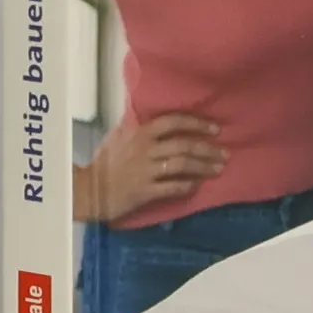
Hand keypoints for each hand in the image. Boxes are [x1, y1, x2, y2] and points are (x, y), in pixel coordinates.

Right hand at [83, 112, 225, 220]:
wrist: (88, 189)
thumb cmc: (105, 162)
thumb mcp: (120, 137)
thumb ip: (141, 128)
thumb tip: (164, 121)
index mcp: (140, 133)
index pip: (173, 122)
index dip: (197, 123)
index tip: (215, 128)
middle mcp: (145, 150)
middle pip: (184, 145)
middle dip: (208, 149)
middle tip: (224, 153)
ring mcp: (146, 171)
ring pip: (183, 165)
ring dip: (204, 167)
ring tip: (218, 168)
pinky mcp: (145, 192)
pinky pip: (173, 187)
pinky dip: (188, 185)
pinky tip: (197, 185)